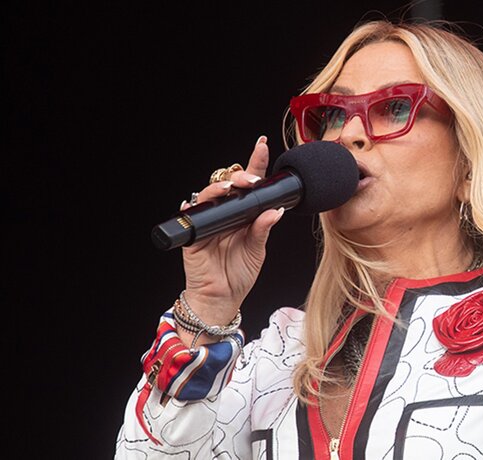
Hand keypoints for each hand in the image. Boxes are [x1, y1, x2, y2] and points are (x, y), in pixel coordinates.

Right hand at [179, 136, 283, 328]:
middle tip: (251, 179)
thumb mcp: (257, 249)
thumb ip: (263, 229)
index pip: (248, 185)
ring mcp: (208, 222)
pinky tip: (196, 203)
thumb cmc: (238, 274)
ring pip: (208, 194)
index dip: (254, 164)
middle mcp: (225, 214)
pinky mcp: (193, 235)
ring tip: (230, 187)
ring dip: (218, 187)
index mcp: (242, 214)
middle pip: (228, 184)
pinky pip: (189, 216)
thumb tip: (275, 210)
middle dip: (239, 175)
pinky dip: (191, 208)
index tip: (262, 146)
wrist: (222, 299)